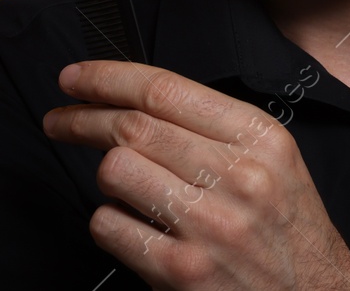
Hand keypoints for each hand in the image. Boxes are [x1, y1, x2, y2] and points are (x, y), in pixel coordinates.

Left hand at [42, 61, 349, 289]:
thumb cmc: (288, 231)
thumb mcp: (276, 163)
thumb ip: (220, 130)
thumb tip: (143, 104)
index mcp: (261, 139)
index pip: (166, 90)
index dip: (109, 78)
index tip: (77, 78)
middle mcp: (238, 176)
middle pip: (133, 126)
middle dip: (82, 118)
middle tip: (61, 121)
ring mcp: (208, 225)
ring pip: (116, 171)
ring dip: (106, 177)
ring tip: (121, 187)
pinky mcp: (181, 271)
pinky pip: (110, 227)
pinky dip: (109, 223)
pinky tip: (132, 226)